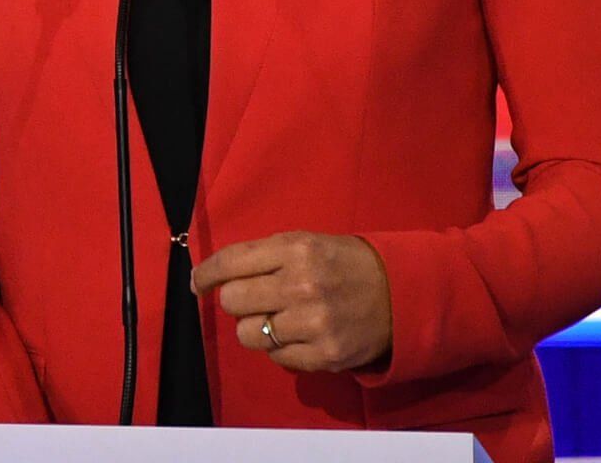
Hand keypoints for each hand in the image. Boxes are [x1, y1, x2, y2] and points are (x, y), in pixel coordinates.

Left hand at [190, 231, 391, 373]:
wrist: (402, 293)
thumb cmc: (346, 264)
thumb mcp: (309, 243)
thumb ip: (266, 257)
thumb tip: (216, 276)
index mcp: (295, 249)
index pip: (231, 262)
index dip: (206, 274)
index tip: (198, 283)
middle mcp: (301, 284)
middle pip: (233, 301)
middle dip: (238, 301)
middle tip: (255, 301)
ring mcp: (312, 322)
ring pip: (249, 334)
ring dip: (258, 328)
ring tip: (282, 319)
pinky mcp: (324, 354)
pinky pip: (276, 358)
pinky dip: (281, 349)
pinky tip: (300, 335)